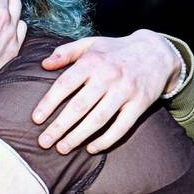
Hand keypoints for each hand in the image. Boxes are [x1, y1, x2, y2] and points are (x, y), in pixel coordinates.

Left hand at [34, 30, 180, 153]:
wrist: (157, 52)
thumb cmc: (115, 52)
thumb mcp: (91, 45)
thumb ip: (66, 52)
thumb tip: (44, 64)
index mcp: (93, 61)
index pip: (65, 84)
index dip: (49, 103)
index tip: (36, 120)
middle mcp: (109, 76)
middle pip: (79, 106)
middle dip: (59, 127)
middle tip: (43, 142)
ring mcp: (126, 90)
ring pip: (98, 119)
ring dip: (78, 137)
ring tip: (61, 148)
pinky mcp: (140, 103)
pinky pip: (121, 127)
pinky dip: (106, 141)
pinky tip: (90, 149)